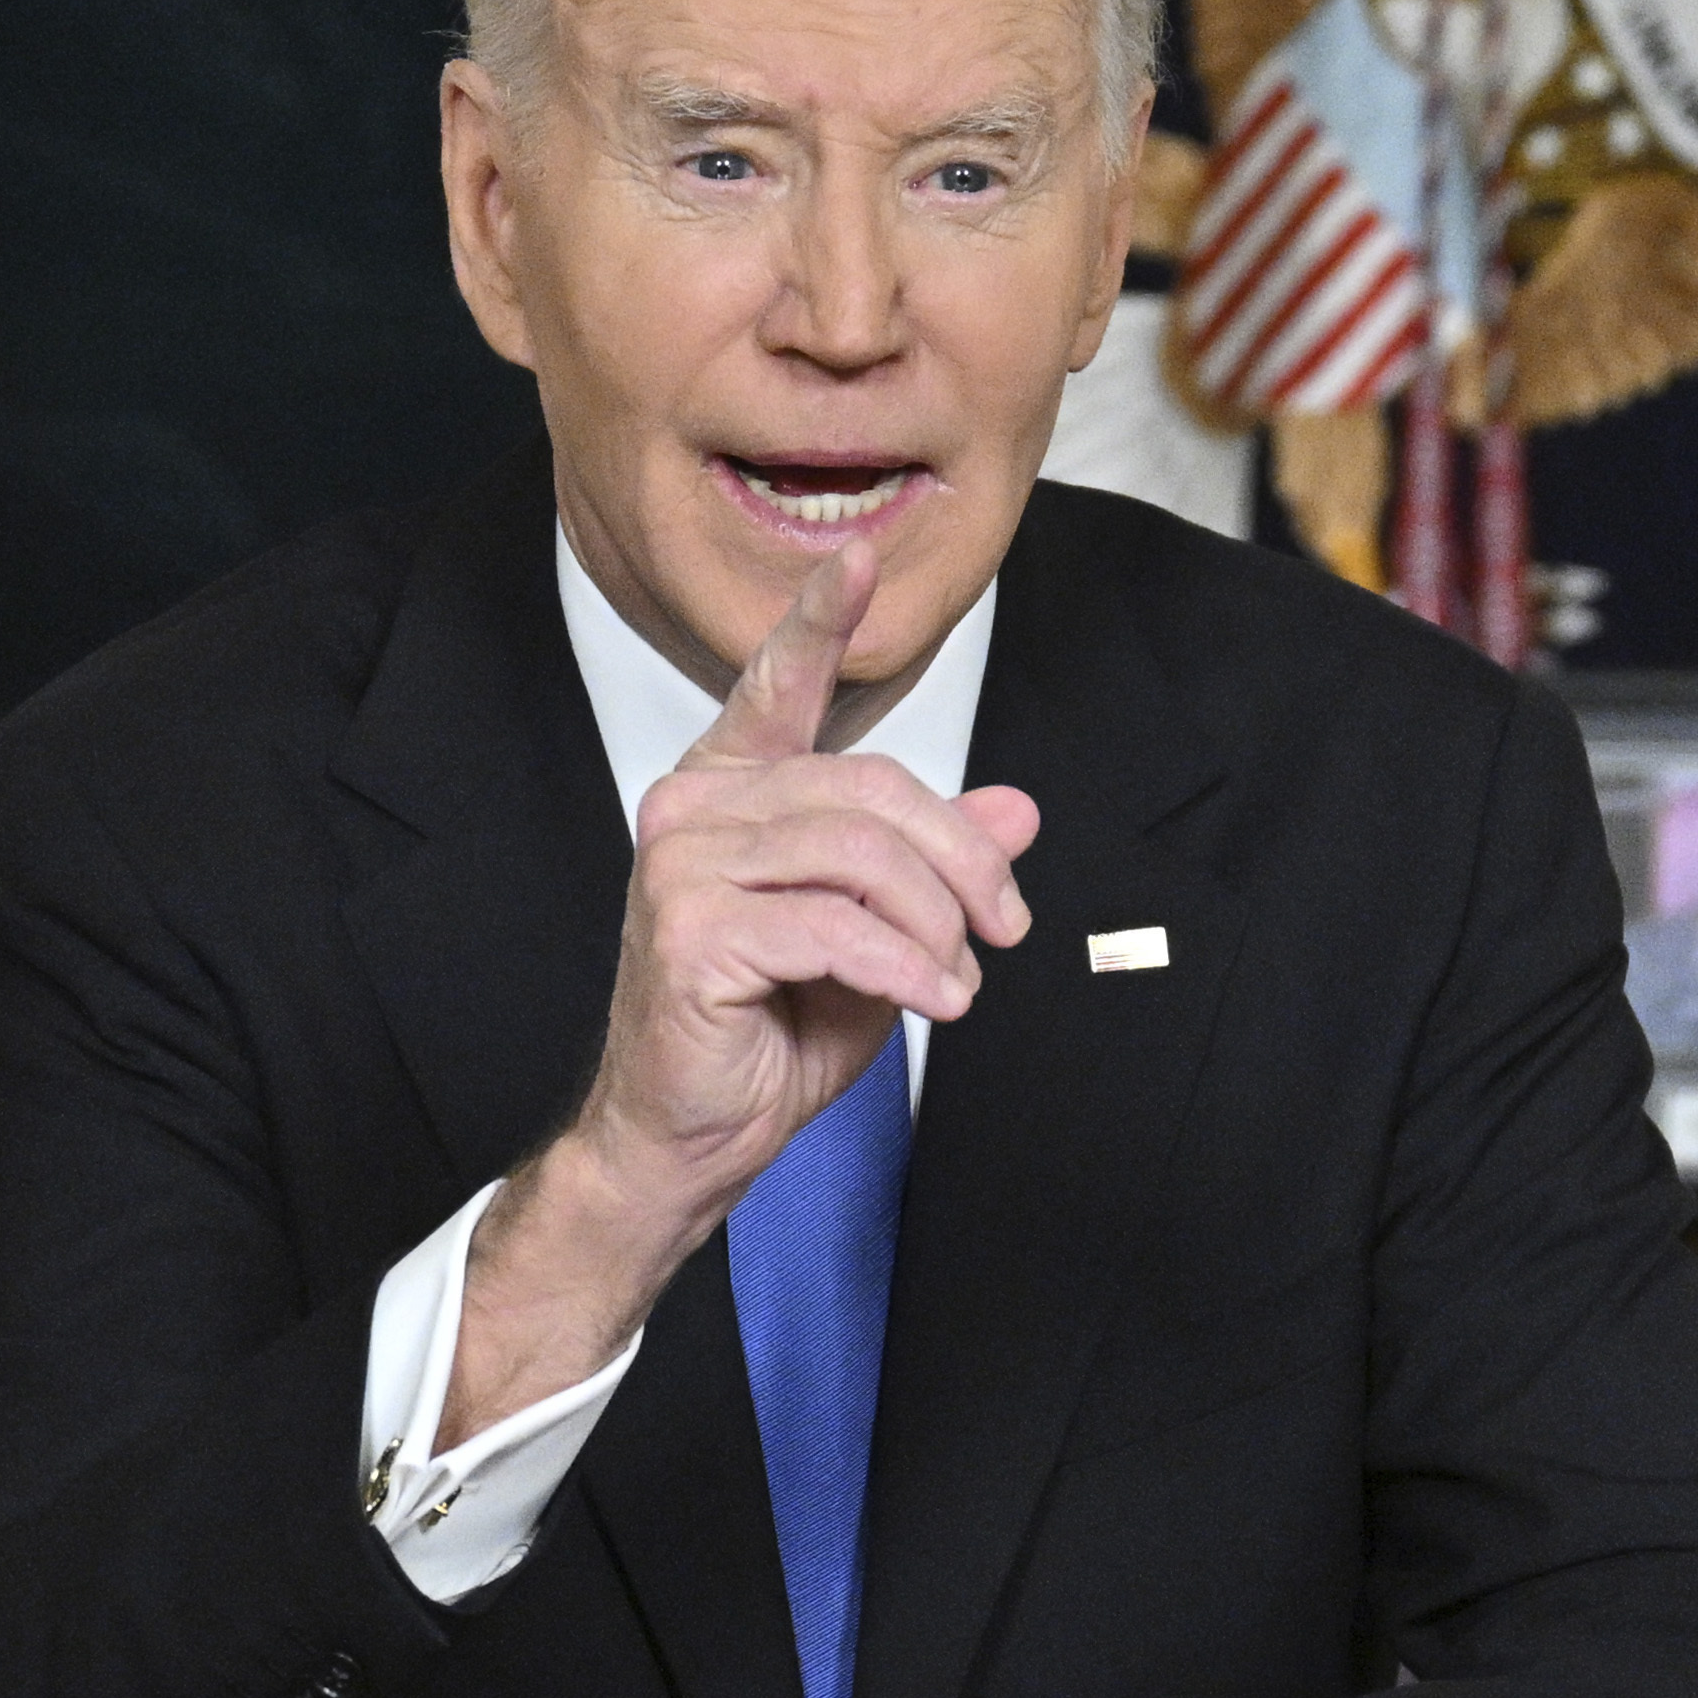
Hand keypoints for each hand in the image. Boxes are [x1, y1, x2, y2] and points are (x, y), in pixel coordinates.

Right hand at [442, 544, 1037, 1446]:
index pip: (776, 686)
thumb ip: (934, 867)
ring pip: (859, 853)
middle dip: (959, 860)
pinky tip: (936, 1003)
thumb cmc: (770, 1036)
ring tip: (959, 979)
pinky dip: (905, 968)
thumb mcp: (880, 938)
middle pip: (868, 787)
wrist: (690, 1139)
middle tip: (1006, 927)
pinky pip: (836, 925)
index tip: (863, 558)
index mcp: (731, 793)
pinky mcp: (689, 930)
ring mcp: (681, 864)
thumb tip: (1015, 809)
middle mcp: (694, 809)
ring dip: (936, 924)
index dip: (819, 620)